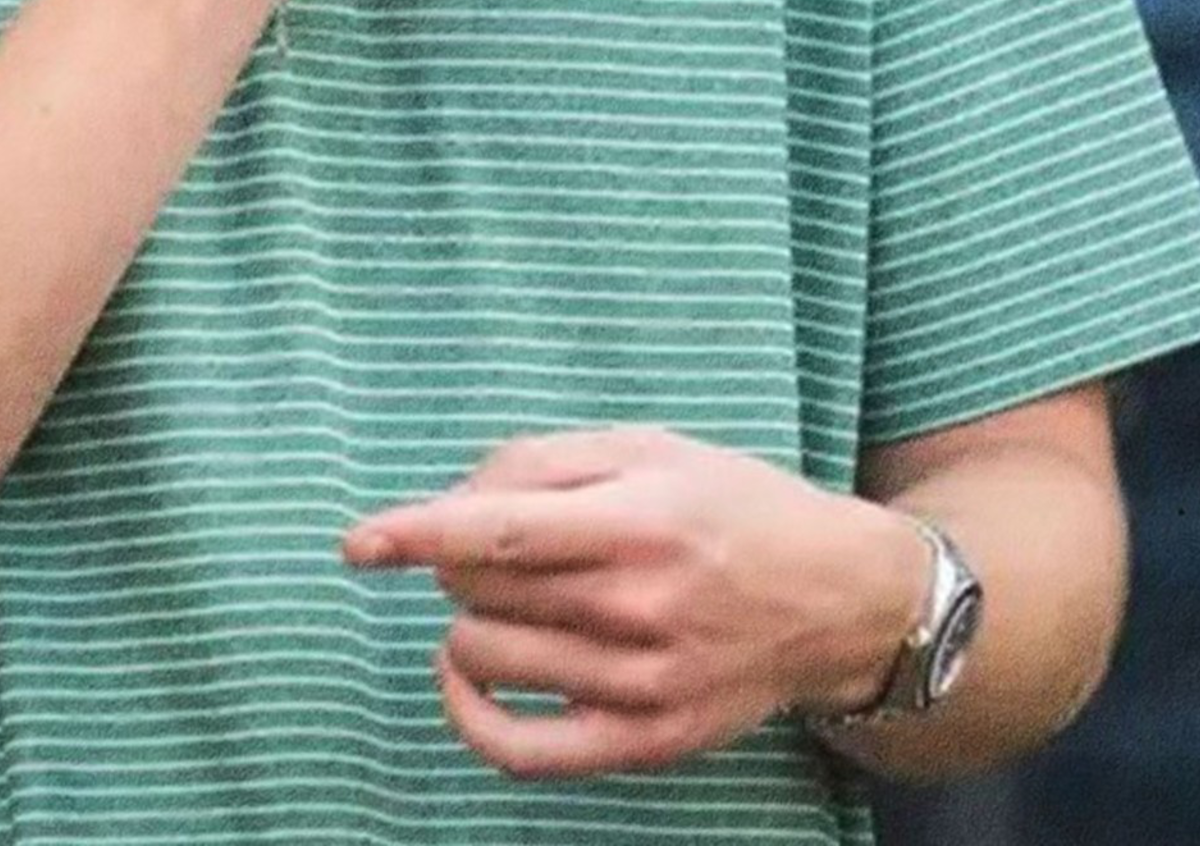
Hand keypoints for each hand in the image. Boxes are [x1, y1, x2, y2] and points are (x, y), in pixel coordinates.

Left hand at [342, 427, 922, 777]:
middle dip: (459, 559)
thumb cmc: (733, 507)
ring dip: (471, 619)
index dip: (417, 533)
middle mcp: (642, 608)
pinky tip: (467, 674)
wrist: (840, 600)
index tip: (359, 542)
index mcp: (642, 521)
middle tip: (501, 542)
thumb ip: (544, 461)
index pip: (500, 531)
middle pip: (483, 590)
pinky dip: (471, 715)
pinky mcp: (647, 741)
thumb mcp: (650, 447)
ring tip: (510, 597)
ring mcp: (644, 685)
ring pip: (489, 656)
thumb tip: (453, 498)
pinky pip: (522, 752)